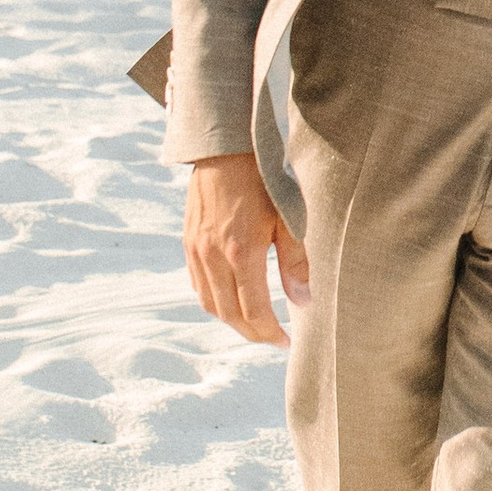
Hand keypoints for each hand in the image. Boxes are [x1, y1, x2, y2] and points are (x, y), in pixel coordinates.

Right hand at [184, 151, 310, 347]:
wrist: (226, 148)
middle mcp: (213, 256)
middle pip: (229, 315)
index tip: (286, 342)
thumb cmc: (264, 180)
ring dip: (232, 321)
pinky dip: (215, 301)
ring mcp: (197, 250)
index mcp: (242, 252)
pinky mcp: (188, 242)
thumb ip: (295, 263)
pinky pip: (198, 285)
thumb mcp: (289, 218)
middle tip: (273, 338)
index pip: (254, 311)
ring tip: (255, 323)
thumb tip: (303, 302)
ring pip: (210, 304)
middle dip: (252, 333)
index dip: (270, 333)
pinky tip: (231, 299)